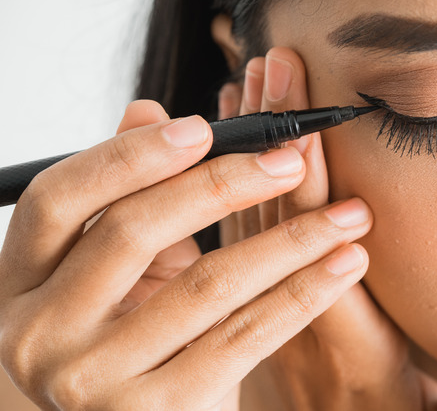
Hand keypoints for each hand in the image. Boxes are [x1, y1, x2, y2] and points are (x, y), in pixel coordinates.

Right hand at [0, 96, 371, 409]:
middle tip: (294, 159)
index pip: (58, 199)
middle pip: (132, 231)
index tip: (203, 125)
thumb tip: (147, 110)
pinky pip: (246, 336)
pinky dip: (304, 292)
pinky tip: (346, 262)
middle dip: (224, 185)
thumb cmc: (139, 341)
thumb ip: (132, 197)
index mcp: (21, 284)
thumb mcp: (126, 274)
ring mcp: (92, 381)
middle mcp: (39, 333)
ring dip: (292, 239)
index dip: (129, 155)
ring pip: (207, 283)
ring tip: (349, 213)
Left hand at [222, 47, 436, 410]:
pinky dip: (230, 184)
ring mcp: (259, 323)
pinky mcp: (243, 315)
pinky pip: (229, 242)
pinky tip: (230, 141)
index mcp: (352, 357)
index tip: (307, 130)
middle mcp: (294, 334)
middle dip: (271, 144)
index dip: (314, 197)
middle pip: (271, 228)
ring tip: (245, 86)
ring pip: (239, 227)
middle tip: (270, 71)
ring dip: (242, 152)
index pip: (322, 265)